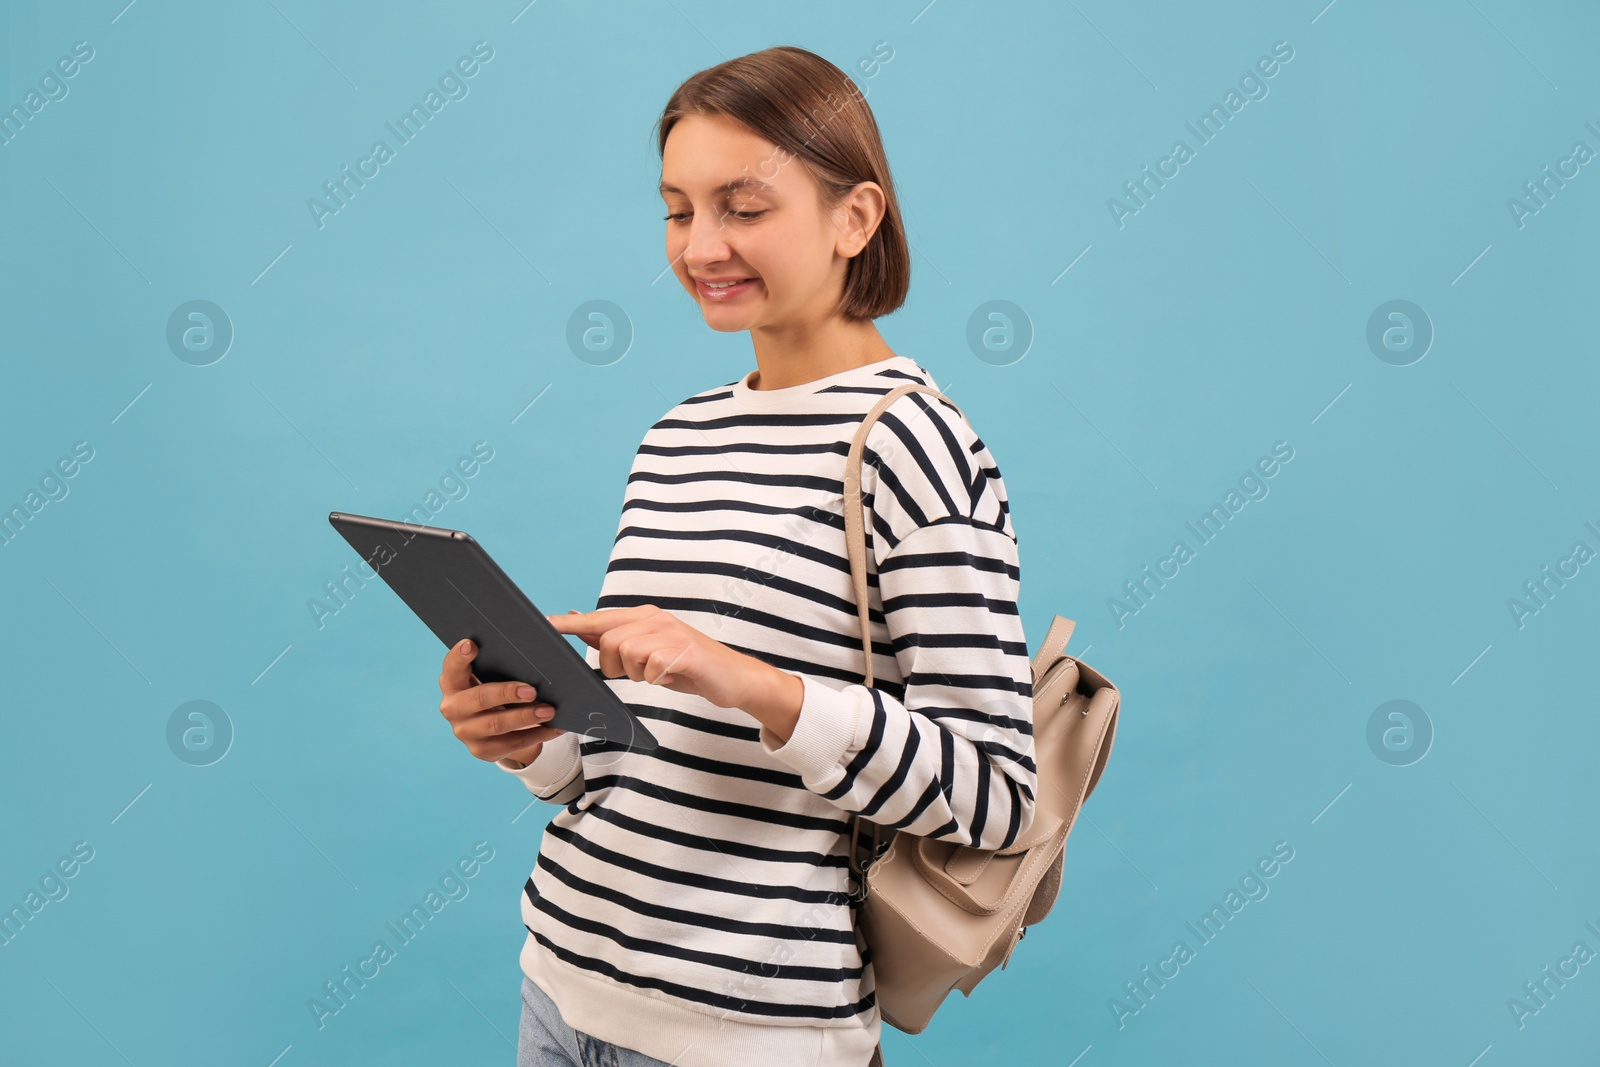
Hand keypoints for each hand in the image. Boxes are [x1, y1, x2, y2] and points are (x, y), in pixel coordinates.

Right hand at [438, 638, 565, 766]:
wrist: (492, 728)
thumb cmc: (494, 690)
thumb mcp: (490, 676)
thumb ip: (498, 664)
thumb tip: (534, 647)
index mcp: (452, 683)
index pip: (451, 668)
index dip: (459, 657)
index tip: (471, 644)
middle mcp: (453, 708)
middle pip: (479, 699)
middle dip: (506, 693)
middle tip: (532, 691)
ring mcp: (466, 732)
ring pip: (496, 725)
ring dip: (526, 717)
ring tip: (549, 710)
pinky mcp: (482, 750)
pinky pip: (513, 743)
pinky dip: (537, 735)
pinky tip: (554, 727)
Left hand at [548, 605, 794, 723]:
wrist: (735, 678)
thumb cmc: (688, 667)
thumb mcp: (648, 652)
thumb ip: (616, 638)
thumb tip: (578, 623)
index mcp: (645, 617)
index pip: (599, 618)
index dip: (570, 624)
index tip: (542, 625)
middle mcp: (656, 619)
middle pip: (608, 641)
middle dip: (615, 666)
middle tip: (637, 673)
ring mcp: (671, 633)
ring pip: (627, 653)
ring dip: (638, 673)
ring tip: (659, 673)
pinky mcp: (685, 651)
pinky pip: (652, 665)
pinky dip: (658, 678)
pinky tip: (672, 676)